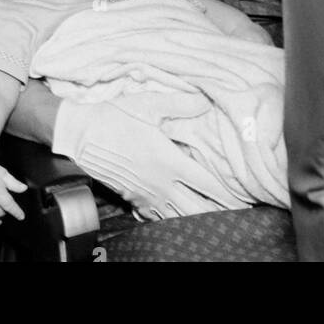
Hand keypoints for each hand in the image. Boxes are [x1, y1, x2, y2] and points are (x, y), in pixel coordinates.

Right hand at [52, 100, 233, 218]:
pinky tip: (179, 219)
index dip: (227, 193)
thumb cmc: (115, 117)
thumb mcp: (149, 105)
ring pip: (178, 215)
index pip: (206, 183)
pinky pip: (157, 216)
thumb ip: (181, 104)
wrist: (80, 135)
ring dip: (197, 218)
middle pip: (196, 207)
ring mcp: (146, 194)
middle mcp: (161, 183)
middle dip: (217, 211)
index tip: (243, 199)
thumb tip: (205, 101)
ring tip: (215, 221)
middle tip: (235, 214)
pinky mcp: (133, 199)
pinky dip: (172, 220)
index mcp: (169, 161)